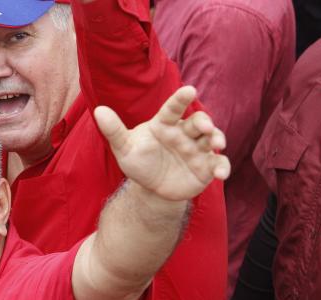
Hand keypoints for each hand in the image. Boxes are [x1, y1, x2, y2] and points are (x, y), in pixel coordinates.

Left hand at [95, 86, 229, 202]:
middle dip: (204, 122)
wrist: (152, 188)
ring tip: (217, 144)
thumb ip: (114, 130)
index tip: (190, 90)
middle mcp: (184, 133)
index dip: (181, 99)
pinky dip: (222, 167)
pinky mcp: (207, 166)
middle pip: (198, 122)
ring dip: (217, 139)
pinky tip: (221, 175)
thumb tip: (98, 110)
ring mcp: (197, 149)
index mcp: (165, 124)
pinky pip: (218, 164)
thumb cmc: (139, 162)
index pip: (173, 108)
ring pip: (212, 139)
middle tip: (204, 126)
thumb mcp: (124, 148)